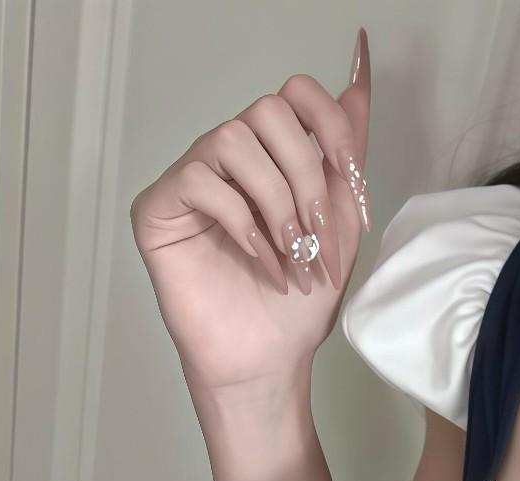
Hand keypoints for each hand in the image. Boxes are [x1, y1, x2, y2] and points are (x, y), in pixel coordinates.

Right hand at [129, 27, 371, 394]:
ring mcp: (192, 179)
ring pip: (231, 139)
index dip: (328, 125)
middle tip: (316, 233)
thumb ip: (346, 155)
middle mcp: (231, 160)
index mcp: (273, 157)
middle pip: (266, 112)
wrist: (267, 361)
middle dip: (303, 175)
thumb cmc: (296, 305)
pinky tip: (259, 260)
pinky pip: (198, 180)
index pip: (295, 95)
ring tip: (290, 255)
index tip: (350, 175)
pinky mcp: (159, 208)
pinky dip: (240, 222)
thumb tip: (360, 80)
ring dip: (274, 202)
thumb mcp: (341, 224)